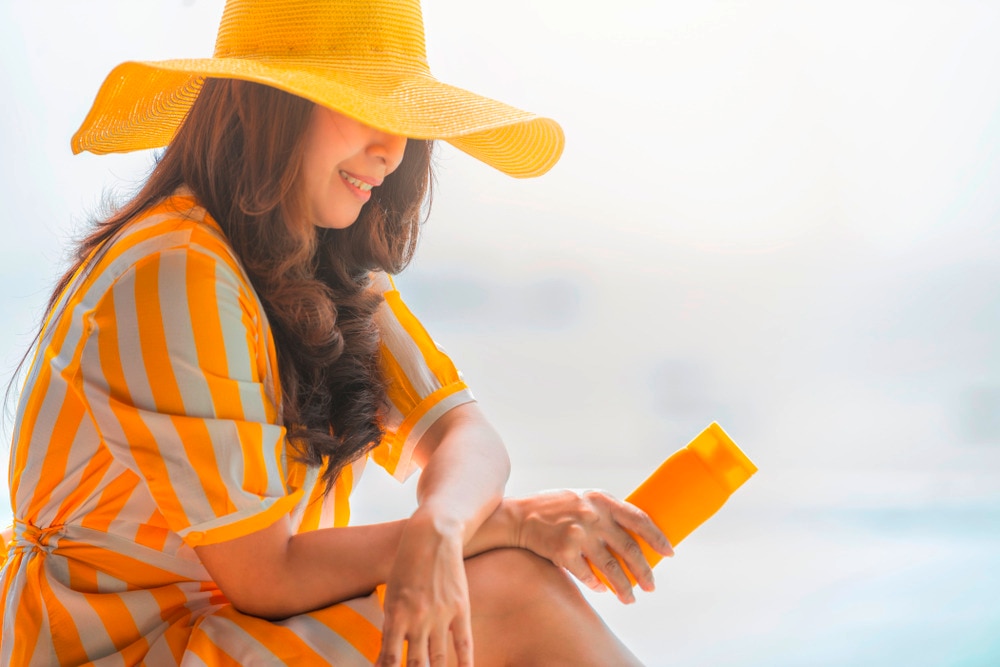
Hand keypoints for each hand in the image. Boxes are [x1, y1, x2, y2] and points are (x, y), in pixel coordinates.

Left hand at [376, 510, 473, 666]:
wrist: (432, 536)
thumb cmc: (406, 565)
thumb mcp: (391, 595)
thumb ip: (390, 627)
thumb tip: (385, 659)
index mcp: (396, 615)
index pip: (389, 659)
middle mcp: (418, 619)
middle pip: (415, 665)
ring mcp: (441, 615)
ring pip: (438, 660)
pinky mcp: (460, 610)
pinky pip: (463, 644)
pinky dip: (464, 665)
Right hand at [511, 490, 672, 603]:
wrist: (520, 516)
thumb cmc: (555, 508)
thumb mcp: (584, 500)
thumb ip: (606, 512)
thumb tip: (635, 535)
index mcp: (602, 500)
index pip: (639, 518)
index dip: (657, 537)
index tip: (670, 552)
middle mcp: (593, 516)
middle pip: (629, 549)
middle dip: (644, 571)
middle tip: (651, 587)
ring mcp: (578, 534)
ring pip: (611, 568)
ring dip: (623, 587)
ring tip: (630, 599)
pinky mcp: (563, 552)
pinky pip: (587, 575)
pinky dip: (596, 585)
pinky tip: (601, 589)